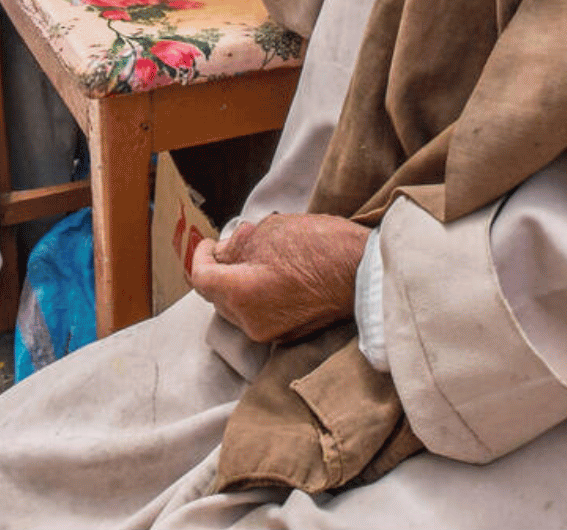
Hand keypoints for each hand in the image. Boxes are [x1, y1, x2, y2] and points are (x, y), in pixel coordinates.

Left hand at [188, 213, 370, 343]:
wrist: (366, 271)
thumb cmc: (322, 247)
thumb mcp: (270, 231)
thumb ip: (237, 244)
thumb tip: (224, 253)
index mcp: (241, 294)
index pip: (201, 278)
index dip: (200, 255)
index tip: (209, 242)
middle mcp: (251, 322)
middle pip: (217, 296)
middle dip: (221, 269)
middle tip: (237, 245)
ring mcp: (271, 333)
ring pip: (238, 308)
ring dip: (240, 284)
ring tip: (262, 259)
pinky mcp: (289, 335)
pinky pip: (259, 315)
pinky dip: (258, 297)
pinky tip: (276, 276)